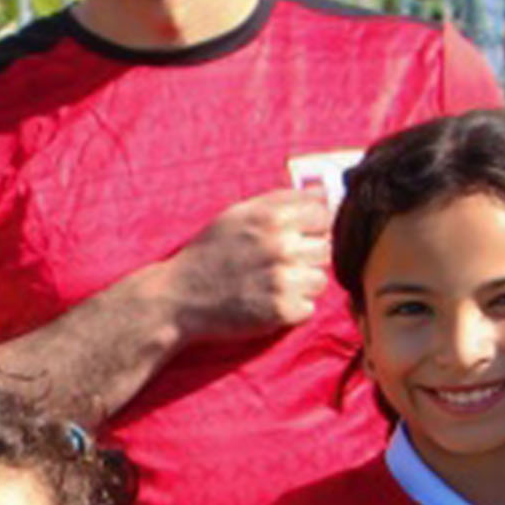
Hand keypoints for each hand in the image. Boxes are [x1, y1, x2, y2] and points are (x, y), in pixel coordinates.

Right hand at [160, 186, 332, 340]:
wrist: (178, 298)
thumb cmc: (208, 253)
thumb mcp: (237, 214)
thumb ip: (281, 199)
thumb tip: (323, 192)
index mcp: (272, 217)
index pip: (324, 214)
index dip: (312, 225)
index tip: (296, 235)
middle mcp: (281, 246)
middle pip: (326, 248)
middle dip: (307, 255)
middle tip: (276, 264)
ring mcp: (283, 280)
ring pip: (320, 279)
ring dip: (301, 284)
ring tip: (271, 284)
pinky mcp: (281, 311)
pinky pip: (308, 308)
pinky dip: (291, 309)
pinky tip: (267, 302)